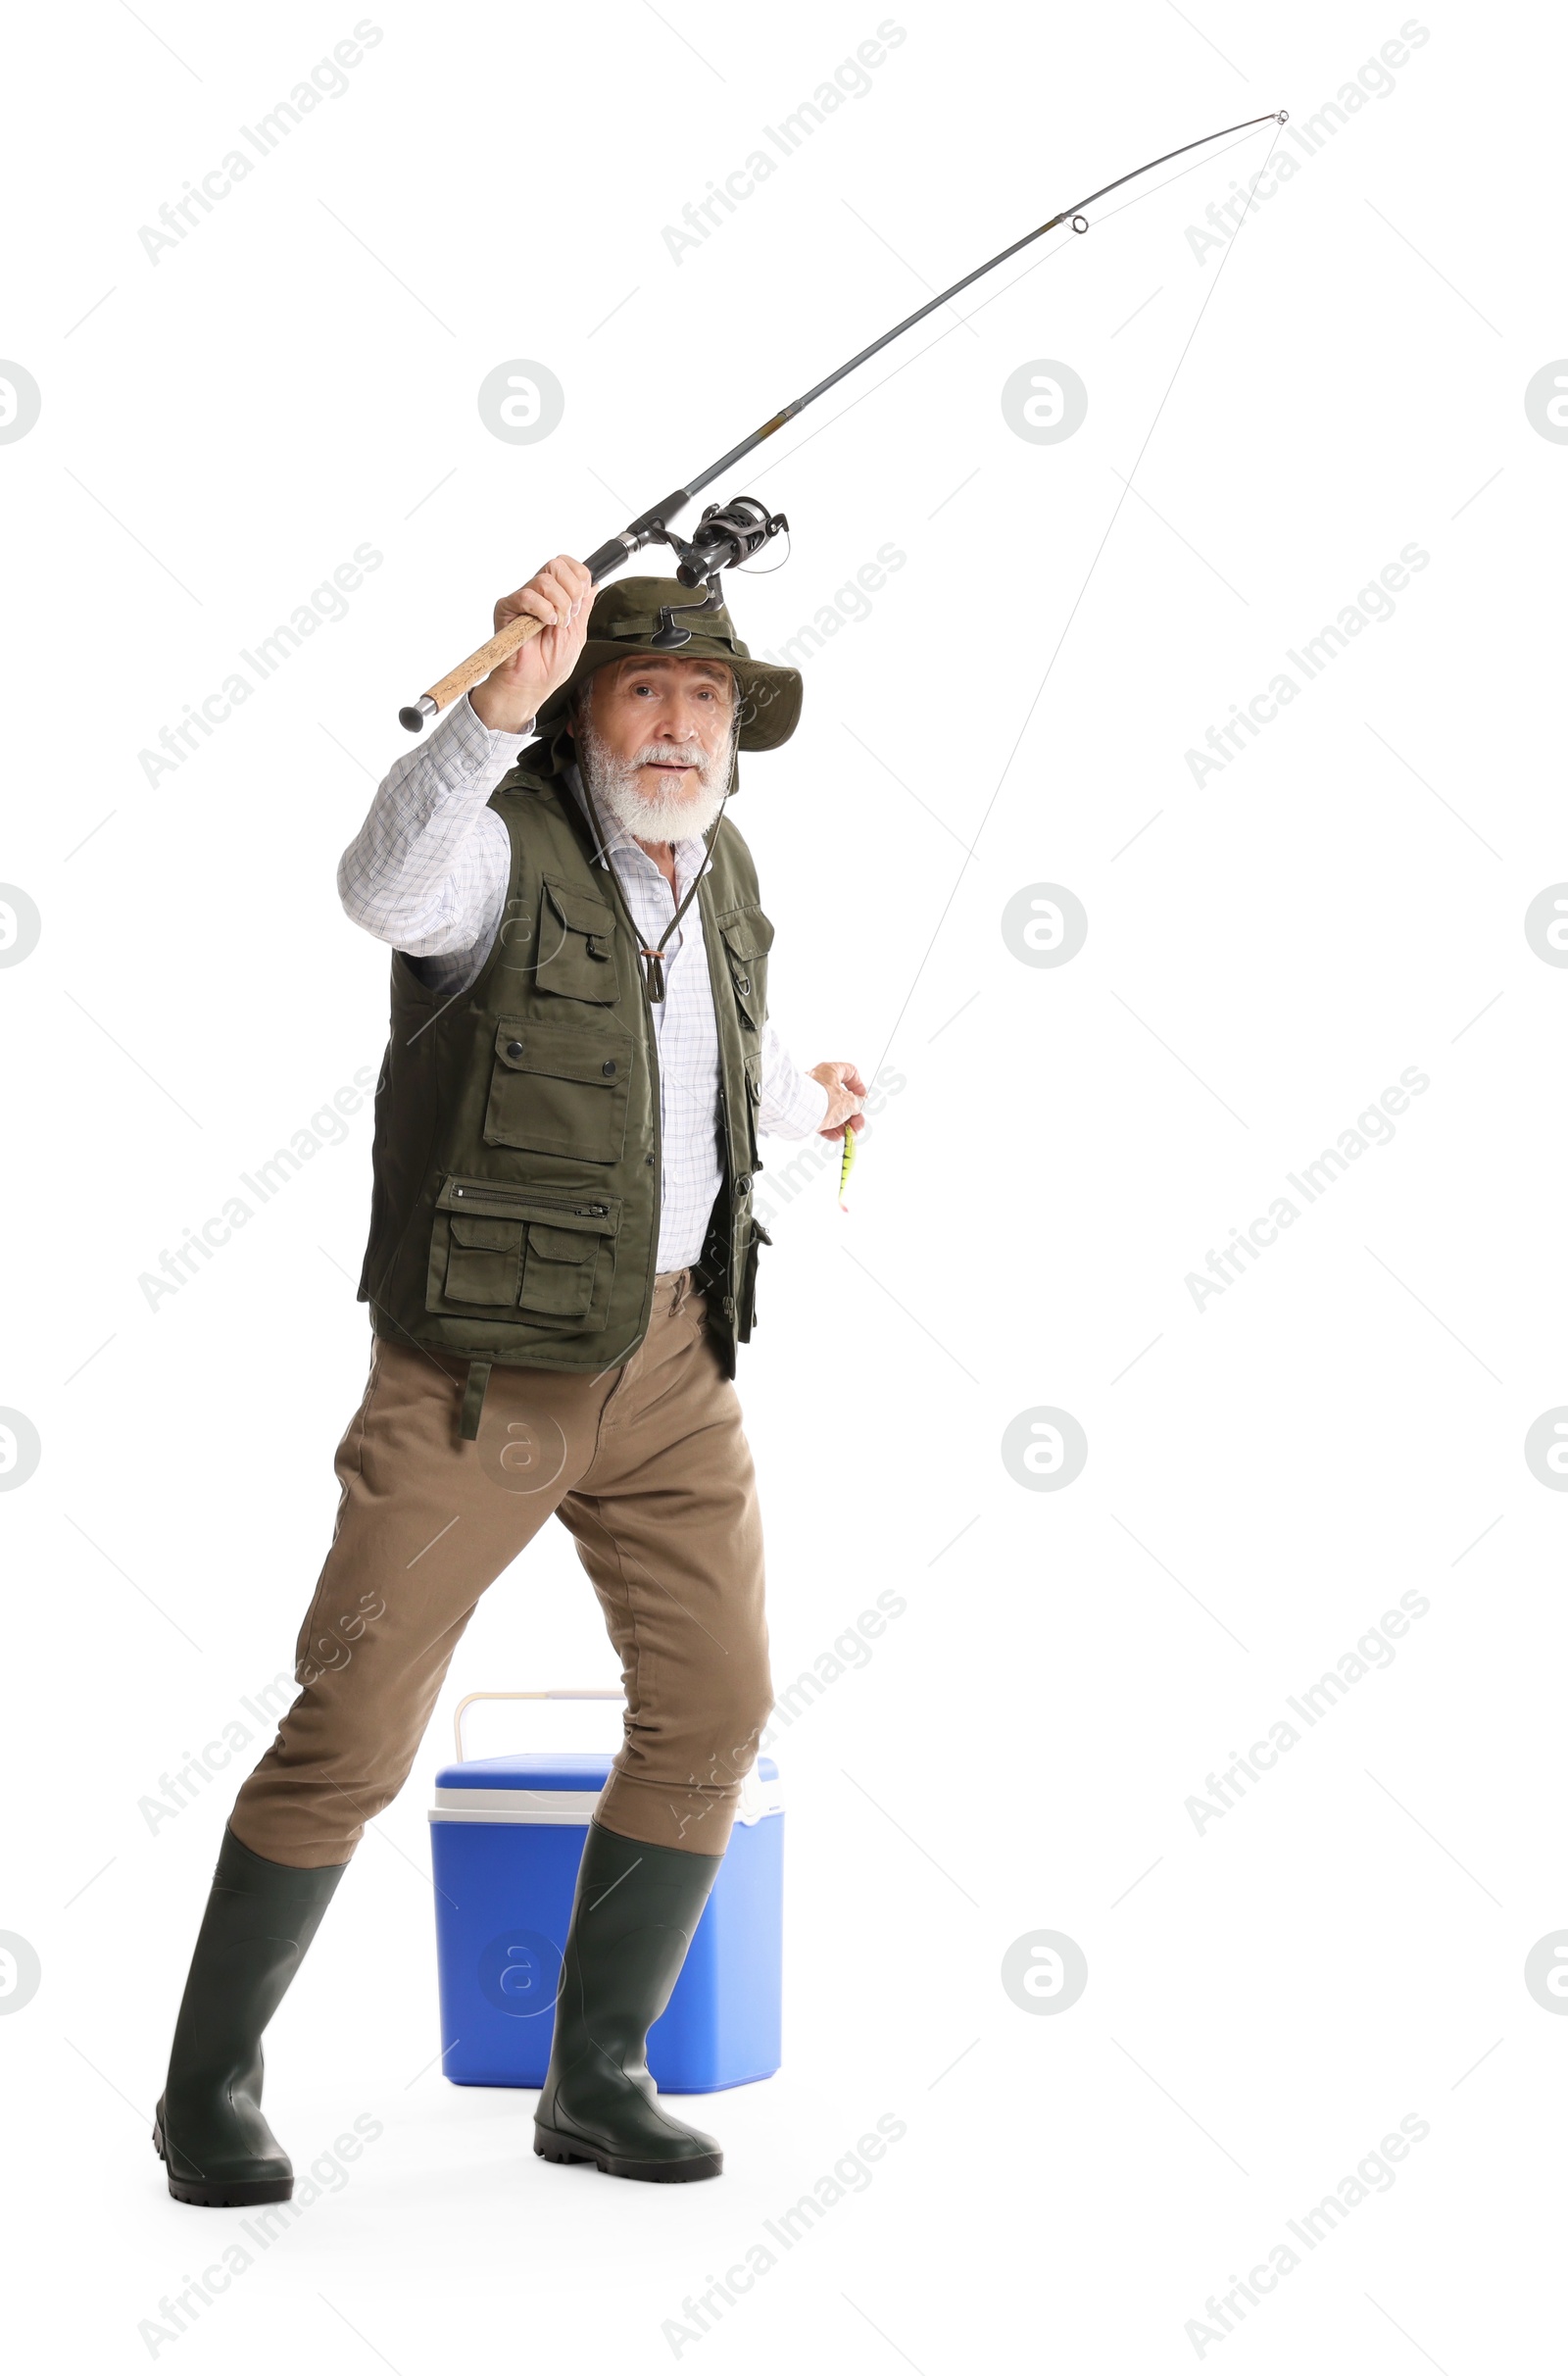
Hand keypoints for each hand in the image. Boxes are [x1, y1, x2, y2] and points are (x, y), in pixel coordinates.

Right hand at [468, 555, 592, 733]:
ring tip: (556, 624)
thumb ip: (584, 606)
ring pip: (545, 580)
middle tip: (569, 615)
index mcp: (555, 595)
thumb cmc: (551, 664)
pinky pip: (527, 596)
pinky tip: (544, 624)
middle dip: (572, 591)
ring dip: (559, 604)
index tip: (581, 602)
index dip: (580, 577)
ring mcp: (522, 599)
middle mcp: (537, 593)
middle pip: (557, 564)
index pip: (567, 565)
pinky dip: (543, 610)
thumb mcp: (577, 632)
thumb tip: (594, 583)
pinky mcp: (506, 608)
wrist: (532, 684)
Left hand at [809, 1061, 865, 1139]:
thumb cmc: (824, 1101)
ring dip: (842, 1124)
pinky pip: (820, 1118)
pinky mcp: (804, 1110)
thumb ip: (857, 1103)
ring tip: (849, 1135)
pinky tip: (836, 1137)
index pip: (850, 1072)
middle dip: (852, 1114)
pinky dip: (829, 1128)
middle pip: (842, 1097)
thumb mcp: (848, 1102)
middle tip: (858, 1126)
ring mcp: (811, 1096)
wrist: (798, 1113)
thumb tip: (860, 1103)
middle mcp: (819, 1081)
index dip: (859, 1086)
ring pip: (831, 1110)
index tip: (863, 1099)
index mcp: (830, 1071)